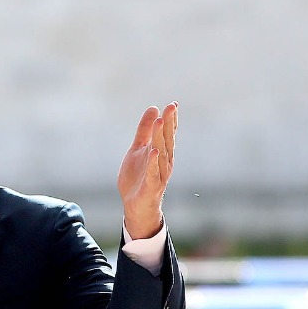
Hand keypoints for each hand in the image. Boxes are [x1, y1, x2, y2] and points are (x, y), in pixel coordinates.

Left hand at [117, 103, 177, 239]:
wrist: (135, 204)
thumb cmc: (139, 176)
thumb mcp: (138, 148)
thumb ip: (145, 130)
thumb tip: (154, 108)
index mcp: (162, 152)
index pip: (168, 133)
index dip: (171, 119)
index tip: (172, 104)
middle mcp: (164, 162)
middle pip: (167, 140)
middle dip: (169, 124)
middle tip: (170, 108)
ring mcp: (159, 174)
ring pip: (162, 154)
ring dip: (161, 138)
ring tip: (160, 122)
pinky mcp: (151, 186)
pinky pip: (153, 173)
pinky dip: (154, 163)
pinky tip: (154, 152)